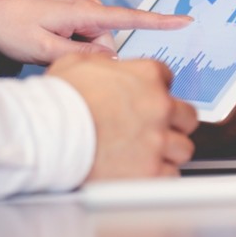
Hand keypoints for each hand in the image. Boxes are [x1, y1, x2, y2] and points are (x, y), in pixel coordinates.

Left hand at [0, 0, 190, 73]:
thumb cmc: (14, 30)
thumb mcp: (43, 50)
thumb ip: (80, 57)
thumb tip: (111, 62)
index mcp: (83, 11)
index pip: (129, 17)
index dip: (159, 21)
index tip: (185, 20)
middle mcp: (88, 9)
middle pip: (110, 47)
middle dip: (91, 60)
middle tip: (54, 58)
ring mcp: (83, 16)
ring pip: (99, 50)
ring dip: (80, 58)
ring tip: (48, 53)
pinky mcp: (78, 23)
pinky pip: (89, 46)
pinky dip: (75, 53)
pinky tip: (51, 49)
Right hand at [47, 55, 198, 179]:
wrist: (49, 135)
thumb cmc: (58, 102)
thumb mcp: (76, 63)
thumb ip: (101, 61)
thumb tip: (107, 63)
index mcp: (146, 76)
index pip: (168, 78)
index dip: (155, 90)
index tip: (146, 99)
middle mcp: (159, 106)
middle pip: (186, 115)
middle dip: (173, 122)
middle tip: (154, 128)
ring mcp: (158, 140)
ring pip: (182, 148)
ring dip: (167, 150)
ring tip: (147, 153)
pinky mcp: (152, 171)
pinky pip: (170, 175)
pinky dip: (159, 175)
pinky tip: (143, 170)